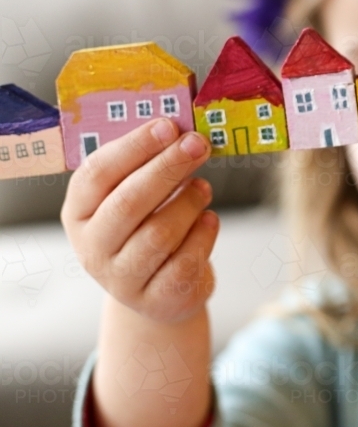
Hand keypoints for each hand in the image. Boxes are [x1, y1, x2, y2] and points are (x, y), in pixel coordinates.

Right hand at [61, 117, 217, 324]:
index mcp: (79, 213)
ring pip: (160, 232)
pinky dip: (204, 234)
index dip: (134, 147)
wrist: (159, 290)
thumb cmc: (148, 228)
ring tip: (203, 188)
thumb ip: (147, 165)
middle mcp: (93, 248)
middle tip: (198, 144)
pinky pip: (186, 260)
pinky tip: (209, 219)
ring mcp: (121, 279)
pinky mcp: (156, 299)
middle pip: (129, 202)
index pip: (97, 174)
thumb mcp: (136, 197)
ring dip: (189, 202)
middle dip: (168, 167)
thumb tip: (179, 130)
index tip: (168, 126)